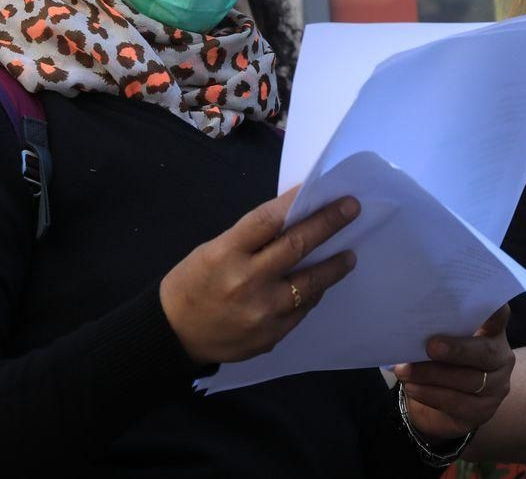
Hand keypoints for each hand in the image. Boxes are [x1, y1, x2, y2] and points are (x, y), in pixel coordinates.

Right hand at [159, 185, 359, 364]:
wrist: (175, 335)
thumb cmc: (191, 285)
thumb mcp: (211, 252)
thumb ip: (248, 241)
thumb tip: (289, 223)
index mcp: (225, 254)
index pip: (267, 220)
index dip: (295, 202)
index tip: (319, 190)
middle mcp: (247, 282)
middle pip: (296, 247)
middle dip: (327, 225)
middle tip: (350, 209)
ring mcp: (262, 312)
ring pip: (310, 284)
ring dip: (332, 267)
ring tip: (348, 255)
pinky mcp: (272, 335)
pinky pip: (301, 310)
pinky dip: (312, 294)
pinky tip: (319, 285)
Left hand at [391, 305, 513, 441]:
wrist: (441, 402)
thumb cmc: (441, 360)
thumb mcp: (442, 341)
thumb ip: (438, 331)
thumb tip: (411, 324)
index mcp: (492, 332)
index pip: (498, 317)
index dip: (495, 311)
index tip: (483, 296)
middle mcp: (501, 357)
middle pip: (485, 353)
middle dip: (457, 350)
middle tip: (430, 347)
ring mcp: (497, 386)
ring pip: (470, 381)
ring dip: (433, 375)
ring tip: (405, 371)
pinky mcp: (485, 411)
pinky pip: (458, 403)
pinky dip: (431, 395)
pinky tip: (413, 387)